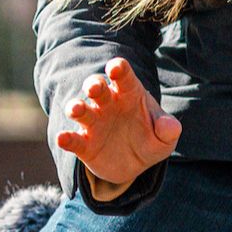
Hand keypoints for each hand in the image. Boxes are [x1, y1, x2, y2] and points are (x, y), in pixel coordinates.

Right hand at [54, 57, 180, 196]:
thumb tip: (170, 127)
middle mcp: (107, 104)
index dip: (119, 69)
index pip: (123, 76)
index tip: (116, 67)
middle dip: (94, 85)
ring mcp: (94, 123)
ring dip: (76, 107)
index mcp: (128, 94)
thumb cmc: (150, 140)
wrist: (134, 164)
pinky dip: (66, 138)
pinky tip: (62, 138)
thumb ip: (168, 130)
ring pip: (80, 110)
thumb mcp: (164, 137)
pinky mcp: (84, 144)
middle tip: (94, 87)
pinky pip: (73, 139)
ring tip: (76, 109)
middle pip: (97, 87)